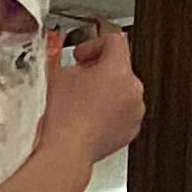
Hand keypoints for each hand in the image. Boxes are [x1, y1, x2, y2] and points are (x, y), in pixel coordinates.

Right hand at [44, 22, 144, 160]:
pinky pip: (122, 111)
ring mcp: (134, 112)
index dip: (93, 45)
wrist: (65, 150)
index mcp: (117, 70)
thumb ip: (69, 60)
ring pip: (121, 90)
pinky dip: (108, 111)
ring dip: (104, 91)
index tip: (81, 55)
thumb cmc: (61, 116)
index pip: (115, 40)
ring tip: (80, 102)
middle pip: (119, 66)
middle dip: (98, 70)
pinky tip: (88, 117)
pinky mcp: (130, 130)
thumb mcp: (57, 75)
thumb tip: (69, 62)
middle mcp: (132, 90)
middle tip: (77, 78)